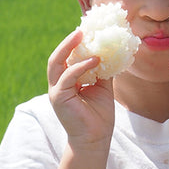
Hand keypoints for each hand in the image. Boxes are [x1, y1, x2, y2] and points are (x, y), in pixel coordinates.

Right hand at [47, 29, 114, 149]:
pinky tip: (94, 60)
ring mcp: (56, 91)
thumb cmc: (99, 114)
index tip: (87, 30)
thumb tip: (113, 52)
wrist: (96, 138)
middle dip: (68, 42)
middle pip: (57, 57)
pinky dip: (80, 67)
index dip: (74, 44)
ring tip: (83, 37)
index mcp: (67, 81)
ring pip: (56, 64)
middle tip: (81, 30)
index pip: (67, 57)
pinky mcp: (58, 98)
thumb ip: (103, 70)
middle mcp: (58, 84)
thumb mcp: (103, 86)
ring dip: (69, 49)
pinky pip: (67, 77)